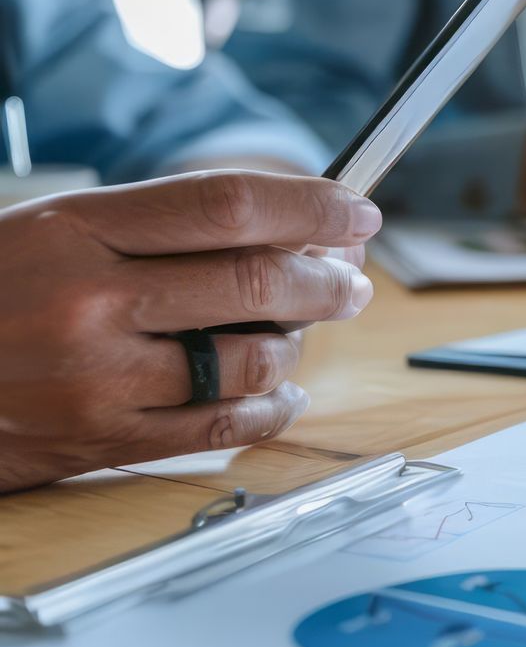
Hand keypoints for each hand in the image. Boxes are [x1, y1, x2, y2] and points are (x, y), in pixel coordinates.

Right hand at [0, 172, 382, 493]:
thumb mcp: (49, 229)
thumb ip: (156, 230)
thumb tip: (286, 232)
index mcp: (76, 229)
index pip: (226, 206)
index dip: (309, 207)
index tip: (355, 210)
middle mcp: (90, 300)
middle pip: (255, 282)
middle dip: (327, 280)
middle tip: (352, 280)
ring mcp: (97, 377)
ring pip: (251, 358)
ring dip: (298, 345)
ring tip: (301, 332)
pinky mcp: (100, 440)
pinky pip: (221, 426)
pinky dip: (272, 408)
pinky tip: (282, 393)